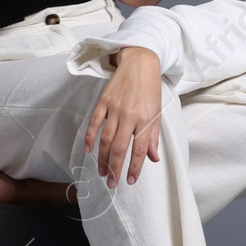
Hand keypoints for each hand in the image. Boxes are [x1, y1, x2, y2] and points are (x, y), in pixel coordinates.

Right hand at [84, 46, 163, 187]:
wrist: (140, 62)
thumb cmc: (150, 89)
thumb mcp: (157, 112)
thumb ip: (153, 137)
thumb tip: (153, 159)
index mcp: (146, 119)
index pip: (139, 149)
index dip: (135, 167)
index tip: (130, 180)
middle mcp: (129, 115)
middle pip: (119, 148)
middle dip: (115, 168)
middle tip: (112, 183)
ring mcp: (115, 108)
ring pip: (105, 139)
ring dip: (102, 158)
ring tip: (102, 172)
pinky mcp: (104, 101)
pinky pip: (94, 123)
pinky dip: (90, 138)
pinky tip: (88, 150)